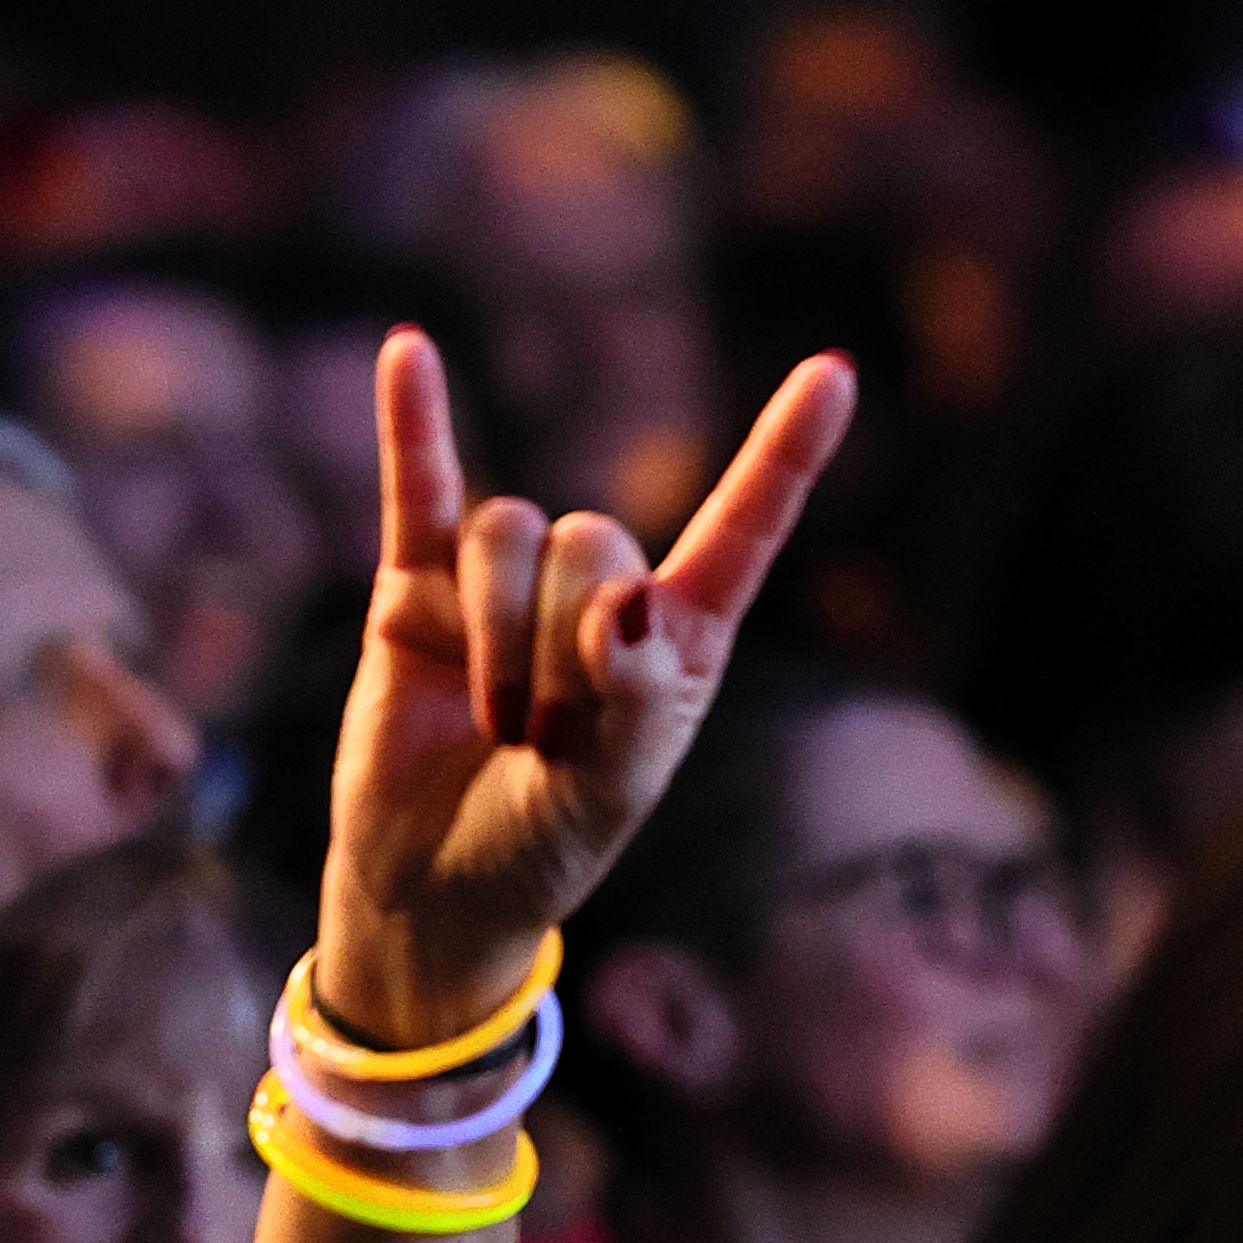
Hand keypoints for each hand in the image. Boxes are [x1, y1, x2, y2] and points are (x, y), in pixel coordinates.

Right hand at [315, 329, 854, 1050]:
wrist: (436, 889)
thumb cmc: (544, 847)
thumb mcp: (611, 795)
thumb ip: (632, 701)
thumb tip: (623, 605)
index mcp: (675, 638)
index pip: (739, 532)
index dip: (785, 456)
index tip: (834, 376)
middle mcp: (595, 592)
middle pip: (592, 536)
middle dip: (563, 648)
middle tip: (544, 743)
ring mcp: (504, 583)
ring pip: (508, 531)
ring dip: (500, 634)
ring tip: (497, 725)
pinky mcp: (418, 587)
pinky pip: (417, 488)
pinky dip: (414, 425)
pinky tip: (408, 353)